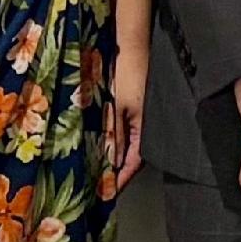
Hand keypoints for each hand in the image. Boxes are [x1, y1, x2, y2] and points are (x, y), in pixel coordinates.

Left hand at [102, 41, 150, 195]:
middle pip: (130, 156)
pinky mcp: (132, 106)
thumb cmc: (128, 74)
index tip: (108, 195)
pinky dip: (112, 140)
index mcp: (145, 129)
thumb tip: (110, 164)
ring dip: (112, 156)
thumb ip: (113, 135)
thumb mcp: (117, 108)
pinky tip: (100, 142)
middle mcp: (145, 125)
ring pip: (125, 143)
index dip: (121, 180)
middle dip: (115, 172)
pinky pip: (123, 130)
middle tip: (99, 186)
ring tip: (95, 169)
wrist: (132, 46)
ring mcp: (139, 115)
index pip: (133, 164)